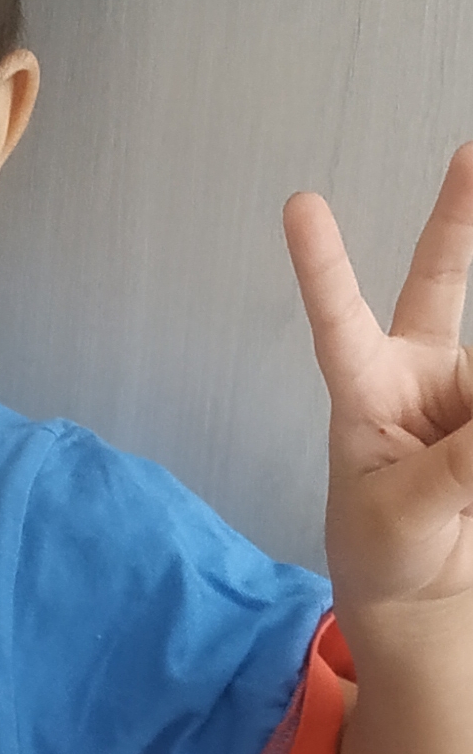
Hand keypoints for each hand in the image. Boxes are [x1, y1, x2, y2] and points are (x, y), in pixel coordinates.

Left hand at [283, 142, 472, 610]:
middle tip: (469, 154)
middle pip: (440, 280)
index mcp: (364, 393)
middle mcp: (418, 377)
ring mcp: (468, 393)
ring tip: (459, 478)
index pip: (339, 320)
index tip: (298, 204)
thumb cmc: (386, 552)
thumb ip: (459, 463)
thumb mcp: (407, 513)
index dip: (322, 264)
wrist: (424, 600)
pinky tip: (471, 482)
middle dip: (458, 216)